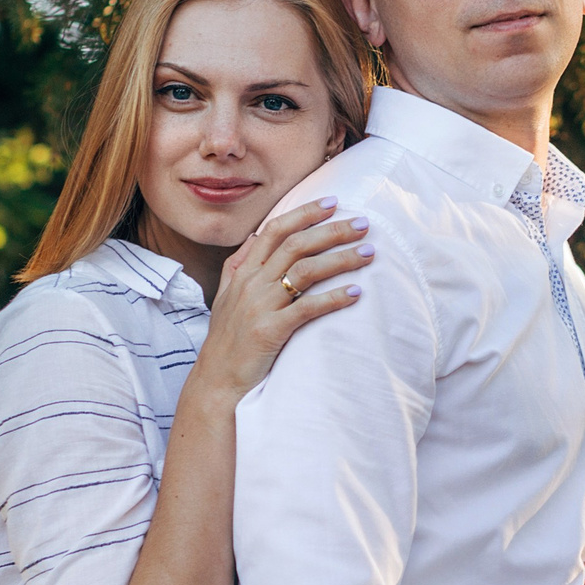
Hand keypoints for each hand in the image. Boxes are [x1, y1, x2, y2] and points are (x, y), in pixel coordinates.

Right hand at [192, 198, 373, 398]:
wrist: (217, 382)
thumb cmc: (227, 341)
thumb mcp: (226, 297)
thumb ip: (238, 265)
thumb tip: (253, 237)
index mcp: (243, 272)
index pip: (275, 230)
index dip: (304, 213)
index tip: (333, 202)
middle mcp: (251, 284)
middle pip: (296, 245)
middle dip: (332, 230)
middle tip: (364, 223)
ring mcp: (260, 306)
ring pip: (304, 271)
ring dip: (340, 259)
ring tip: (368, 253)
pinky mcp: (271, 331)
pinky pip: (308, 308)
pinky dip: (334, 298)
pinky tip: (356, 293)